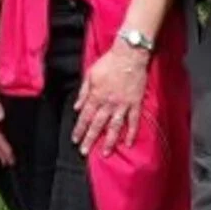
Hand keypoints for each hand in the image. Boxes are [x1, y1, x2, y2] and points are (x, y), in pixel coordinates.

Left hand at [73, 39, 149, 156]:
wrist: (129, 56)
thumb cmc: (109, 62)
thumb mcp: (90, 74)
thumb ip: (84, 92)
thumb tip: (77, 107)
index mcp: (96, 95)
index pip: (85, 116)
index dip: (79, 129)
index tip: (75, 139)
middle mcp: (108, 103)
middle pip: (97, 124)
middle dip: (90, 139)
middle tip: (84, 151)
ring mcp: (123, 105)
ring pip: (115, 127)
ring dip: (109, 141)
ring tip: (105, 153)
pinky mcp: (135, 104)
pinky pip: (133, 121)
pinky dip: (131, 133)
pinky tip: (128, 143)